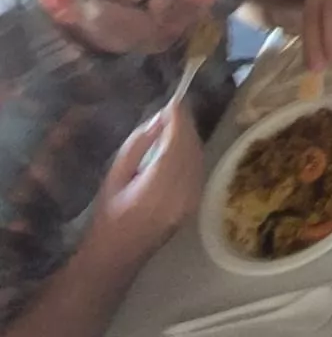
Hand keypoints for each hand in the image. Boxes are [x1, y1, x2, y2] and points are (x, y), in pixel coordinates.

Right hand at [92, 104, 204, 259]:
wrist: (117, 257)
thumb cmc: (108, 217)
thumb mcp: (114, 176)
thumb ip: (138, 145)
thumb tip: (160, 119)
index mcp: (157, 188)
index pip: (176, 143)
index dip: (178, 119)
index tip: (175, 100)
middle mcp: (181, 194)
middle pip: (191, 147)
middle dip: (184, 125)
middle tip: (172, 110)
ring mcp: (191, 201)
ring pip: (198, 156)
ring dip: (189, 137)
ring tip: (173, 125)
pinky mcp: (194, 204)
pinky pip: (198, 168)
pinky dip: (191, 152)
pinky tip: (178, 147)